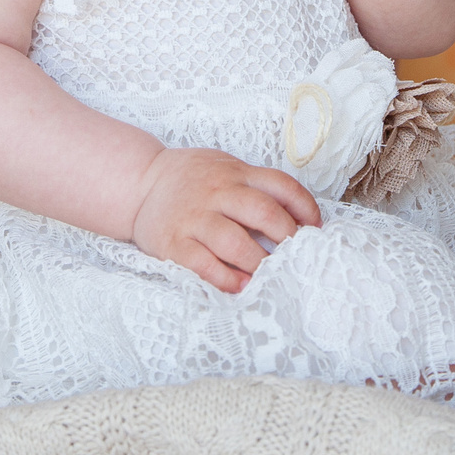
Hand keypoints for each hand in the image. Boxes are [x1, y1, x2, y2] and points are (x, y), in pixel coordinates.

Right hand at [129, 146, 321, 292]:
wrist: (139, 182)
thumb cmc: (191, 179)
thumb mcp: (225, 167)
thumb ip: (255, 185)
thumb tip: (297, 216)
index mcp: (235, 173)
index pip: (281, 185)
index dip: (305, 208)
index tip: (315, 228)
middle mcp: (217, 193)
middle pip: (263, 212)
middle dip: (287, 237)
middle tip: (296, 255)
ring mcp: (194, 218)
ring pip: (235, 242)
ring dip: (259, 263)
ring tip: (271, 275)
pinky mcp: (174, 243)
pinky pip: (203, 264)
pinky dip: (226, 279)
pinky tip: (241, 286)